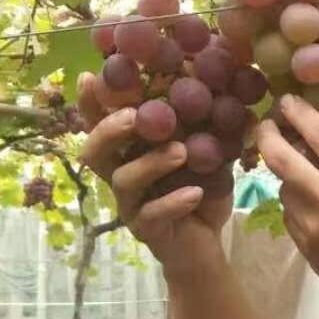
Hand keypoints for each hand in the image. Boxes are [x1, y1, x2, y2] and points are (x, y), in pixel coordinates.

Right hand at [77, 72, 229, 274]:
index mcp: (129, 151)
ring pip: (123, 180)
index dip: (91, 102)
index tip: (91, 75)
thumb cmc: (200, 189)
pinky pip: (151, 215)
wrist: (206, 243)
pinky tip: (194, 193)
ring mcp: (130, 204)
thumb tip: (228, 81)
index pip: (101, 123)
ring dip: (150, 162)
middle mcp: (121, 174)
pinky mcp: (145, 230)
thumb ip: (207, 122)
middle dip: (109, 129)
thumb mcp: (207, 151)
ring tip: (181, 152)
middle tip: (134, 115)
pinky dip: (172, 202)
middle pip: (94, 151)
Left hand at [255, 94, 318, 313]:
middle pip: (282, 159)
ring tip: (305, 175)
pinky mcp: (303, 246)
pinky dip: (296, 203)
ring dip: (289, 176)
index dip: (299, 113)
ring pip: (284, 188)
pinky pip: (289, 214)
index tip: (287, 102)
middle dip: (268, 136)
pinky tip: (314, 207)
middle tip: (266, 126)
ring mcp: (312, 226)